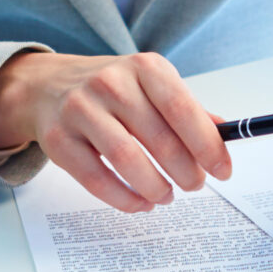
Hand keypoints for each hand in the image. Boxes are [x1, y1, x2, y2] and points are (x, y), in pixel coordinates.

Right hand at [0, 50, 228, 213]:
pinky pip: (97, 180)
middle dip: (185, 172)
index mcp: (143, 67)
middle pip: (158, 139)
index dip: (207, 145)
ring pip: (127, 161)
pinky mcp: (58, 140)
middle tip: (195, 186)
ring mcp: (80, 110)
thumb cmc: (111, 89)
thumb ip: (187, 109)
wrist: (46, 86)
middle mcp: (111, 83)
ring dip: (155, 188)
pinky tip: (140, 203)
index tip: (222, 170)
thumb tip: (226, 137)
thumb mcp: (150, 84)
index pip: (182, 108)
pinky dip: (125, 199)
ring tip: (167, 195)